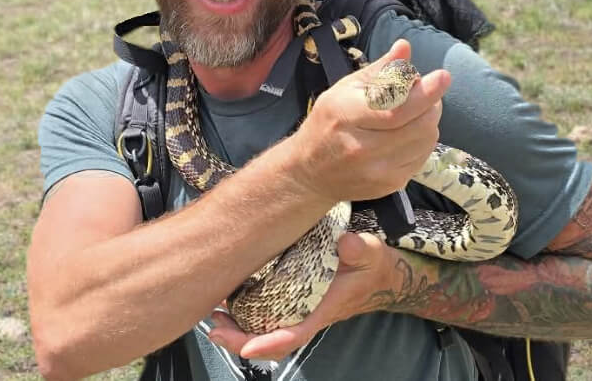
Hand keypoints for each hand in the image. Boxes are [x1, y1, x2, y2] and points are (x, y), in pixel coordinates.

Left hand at [207, 232, 400, 359]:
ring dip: (237, 327)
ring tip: (213, 312)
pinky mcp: (291, 300)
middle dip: (240, 339)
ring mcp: (297, 309)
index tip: (246, 348)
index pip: (294, 334)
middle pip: (271, 339)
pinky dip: (243, 312)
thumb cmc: (372, 264)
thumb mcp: (369, 252)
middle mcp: (306, 314)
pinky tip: (226, 298)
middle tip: (214, 327)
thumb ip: (358, 249)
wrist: (379, 275)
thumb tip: (346, 242)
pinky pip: (265, 314)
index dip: (270, 343)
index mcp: (323, 308)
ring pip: (264, 329)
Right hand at [290, 40, 450, 202]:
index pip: (394, 108)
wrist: (310, 174)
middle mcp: (361, 147)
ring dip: (428, 119)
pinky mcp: (391, 184)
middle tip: (424, 91)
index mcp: (345, 115)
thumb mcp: (343, 90)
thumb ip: (378, 70)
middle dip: (430, 102)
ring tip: (413, 111)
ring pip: (426, 139)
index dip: (423, 93)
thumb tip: (404, 47)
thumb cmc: (327, 124)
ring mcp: (378, 170)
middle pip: (418, 124)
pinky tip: (407, 132)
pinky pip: (423, 156)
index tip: (443, 76)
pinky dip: (422, 139)